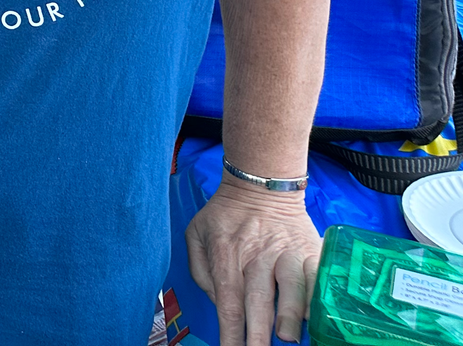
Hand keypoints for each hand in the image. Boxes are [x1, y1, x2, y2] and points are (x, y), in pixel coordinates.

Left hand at [186, 178, 319, 344]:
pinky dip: (318, 296)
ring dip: (290, 314)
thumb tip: (217, 303)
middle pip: (259, 300)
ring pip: (291, 287)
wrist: (260, 183)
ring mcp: (286, 253)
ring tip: (287, 336)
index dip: (231, 332)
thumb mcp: (196, 233)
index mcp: (226, 256)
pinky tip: (317, 314)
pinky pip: (317, 276)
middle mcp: (257, 256)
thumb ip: (200, 270)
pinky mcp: (310, 250)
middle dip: (259, 332)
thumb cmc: (225, 215)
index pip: (229, 301)